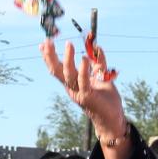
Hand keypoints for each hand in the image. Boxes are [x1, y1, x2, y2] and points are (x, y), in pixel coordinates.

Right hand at [40, 39, 129, 158]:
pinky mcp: (88, 97)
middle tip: (47, 41)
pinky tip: (84, 59)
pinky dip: (83, 70)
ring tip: (68, 44)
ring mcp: (79, 92)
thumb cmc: (106, 99)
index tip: (43, 43)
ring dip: (68, 59)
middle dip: (50, 56)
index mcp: (73, 83)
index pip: (57, 68)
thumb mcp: (102, 76)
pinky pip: (83, 82)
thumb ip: (98, 63)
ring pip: (68, 74)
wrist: (114, 117)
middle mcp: (72, 88)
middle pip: (56, 70)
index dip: (49, 56)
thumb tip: (97, 47)